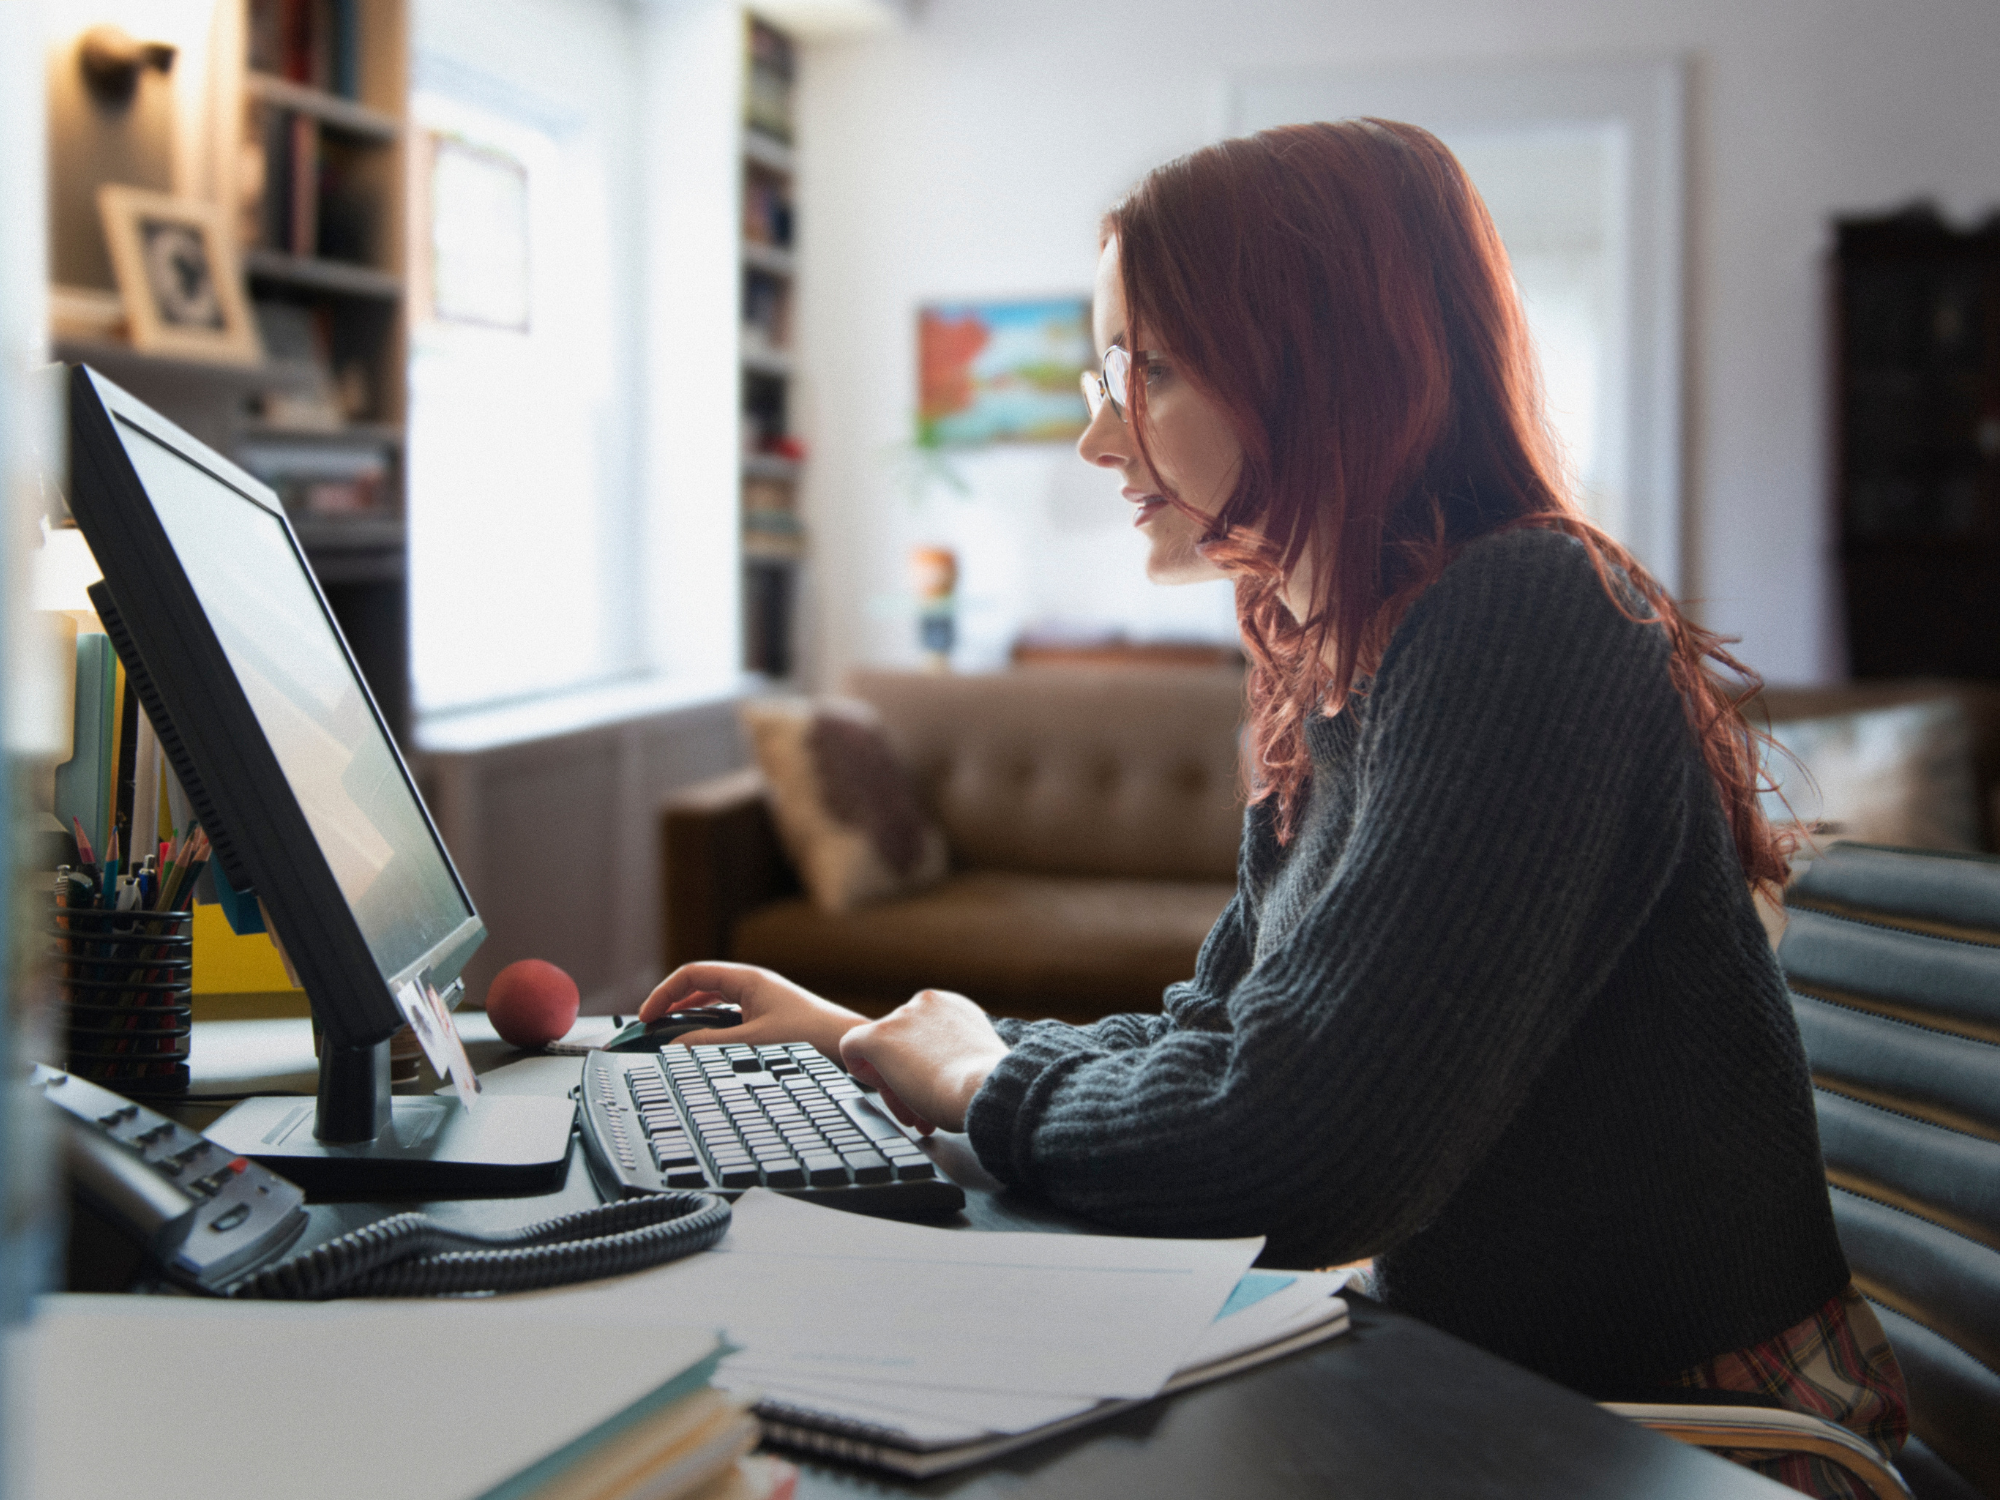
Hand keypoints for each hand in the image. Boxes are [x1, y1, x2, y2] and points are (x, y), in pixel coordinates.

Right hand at [639, 962, 867, 1059]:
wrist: (848, 1046)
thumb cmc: (810, 1037)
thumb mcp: (751, 1042)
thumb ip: (709, 1044)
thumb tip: (673, 1046)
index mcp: (747, 979)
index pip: (692, 974)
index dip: (664, 993)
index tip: (646, 1017)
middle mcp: (752, 985)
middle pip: (699, 987)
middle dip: (672, 1005)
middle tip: (651, 1029)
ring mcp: (761, 1000)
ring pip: (713, 1003)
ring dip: (690, 1018)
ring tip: (669, 1038)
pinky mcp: (768, 1018)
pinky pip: (728, 1017)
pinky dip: (709, 1029)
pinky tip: (702, 1047)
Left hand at [839, 989, 1009, 1134]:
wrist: (985, 1086)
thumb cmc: (987, 1084)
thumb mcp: (978, 1058)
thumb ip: (959, 1054)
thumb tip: (948, 1071)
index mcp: (954, 1006)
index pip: (923, 1030)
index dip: (924, 1060)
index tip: (934, 1083)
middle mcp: (926, 1003)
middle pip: (900, 1038)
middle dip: (906, 1071)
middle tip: (919, 1101)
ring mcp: (901, 1017)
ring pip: (880, 1048)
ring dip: (890, 1077)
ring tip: (909, 1104)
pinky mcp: (879, 1036)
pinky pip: (850, 1045)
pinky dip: (858, 1067)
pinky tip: (877, 1085)